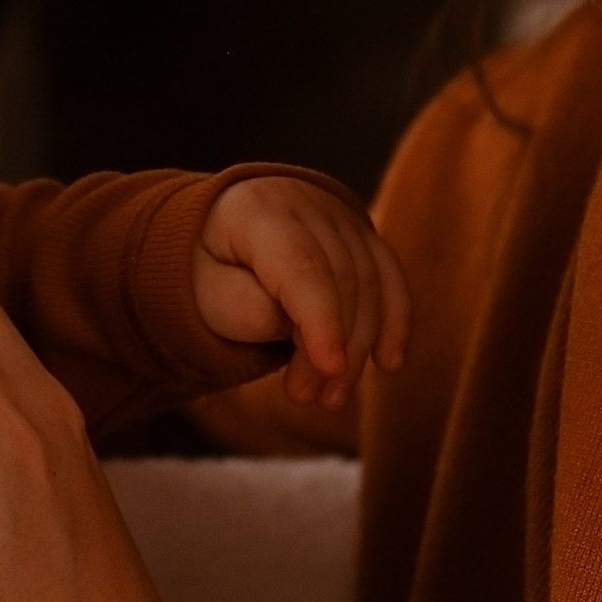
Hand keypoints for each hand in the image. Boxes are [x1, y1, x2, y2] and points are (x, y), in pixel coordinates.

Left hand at [191, 172, 409, 412]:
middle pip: (340, 278)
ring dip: (359, 346)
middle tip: (307, 398)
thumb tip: (297, 328)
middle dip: (334, 346)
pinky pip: (389, 275)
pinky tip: (389, 363)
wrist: (220, 234)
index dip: (321, 318)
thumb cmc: (210, 270)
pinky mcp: (361, 235)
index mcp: (257, 210)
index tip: (331, 367)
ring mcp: (339, 216)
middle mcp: (306, 203)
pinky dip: (395, 320)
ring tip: (331, 397)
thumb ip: (246, 309)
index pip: (302, 265)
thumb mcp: (207, 293)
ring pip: (370, 281)